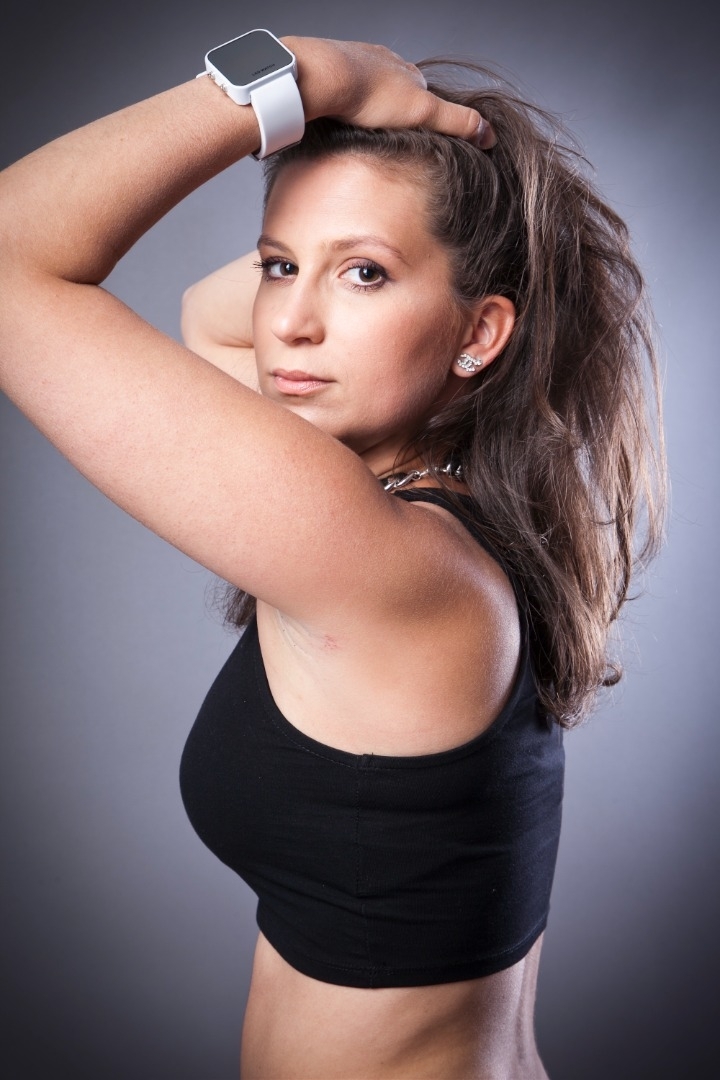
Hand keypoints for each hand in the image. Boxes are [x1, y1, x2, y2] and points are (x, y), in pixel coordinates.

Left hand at [283, 36, 494, 147]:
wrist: (324, 76)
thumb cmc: (371, 95)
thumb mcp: (423, 113)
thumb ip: (455, 122)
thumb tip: (488, 134)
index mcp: (407, 70)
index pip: (424, 91)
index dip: (426, 112)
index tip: (421, 129)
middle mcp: (384, 60)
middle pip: (397, 85)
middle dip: (396, 106)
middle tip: (392, 129)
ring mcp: (355, 61)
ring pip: (370, 82)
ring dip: (370, 101)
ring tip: (365, 121)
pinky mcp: (330, 69)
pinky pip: (343, 85)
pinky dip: (346, 98)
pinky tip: (341, 112)